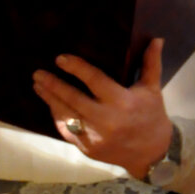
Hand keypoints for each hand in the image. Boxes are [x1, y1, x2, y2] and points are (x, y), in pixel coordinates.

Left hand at [33, 39, 173, 180]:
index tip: (60, 59)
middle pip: (73, 98)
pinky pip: (67, 131)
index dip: (76, 68)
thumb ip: (150, 64)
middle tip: (38, 73)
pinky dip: (57, 117)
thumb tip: (156, 39)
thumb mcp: (152, 90)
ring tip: (38, 85)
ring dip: (49, 100)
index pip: (94, 80)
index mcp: (122, 102)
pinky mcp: (87, 148)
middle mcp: (106, 120)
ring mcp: (94, 136)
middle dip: (53, 85)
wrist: (152, 154)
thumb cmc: (152, 117)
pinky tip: (50, 105)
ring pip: (66, 115)